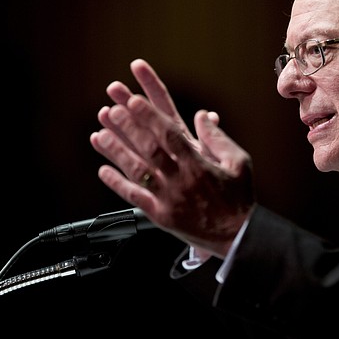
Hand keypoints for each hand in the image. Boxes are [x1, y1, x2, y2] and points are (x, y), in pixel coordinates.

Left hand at [89, 59, 253, 257]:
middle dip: (130, 129)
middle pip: (150, 150)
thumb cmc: (239, 198)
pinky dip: (117, 184)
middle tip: (114, 111)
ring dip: (117, 152)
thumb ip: (218, 138)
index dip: (150, 117)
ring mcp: (168, 199)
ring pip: (137, 172)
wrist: (238, 237)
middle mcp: (181, 181)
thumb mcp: (239, 162)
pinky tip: (103, 170)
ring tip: (100, 135)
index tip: (135, 101)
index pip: (170, 135)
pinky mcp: (160, 216)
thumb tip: (203, 115)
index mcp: (199, 165)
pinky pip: (134, 198)